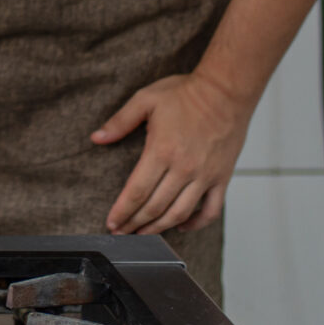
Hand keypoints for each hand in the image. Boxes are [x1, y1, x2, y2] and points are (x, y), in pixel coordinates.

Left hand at [92, 71, 252, 235]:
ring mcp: (204, 176)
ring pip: (179, 213)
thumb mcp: (146, 100)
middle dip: (135, 224)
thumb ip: (119, 121)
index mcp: (162, 151)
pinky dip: (195, 223)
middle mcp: (183, 168)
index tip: (111, 223)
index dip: (122, 211)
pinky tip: (181, 226)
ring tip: (144, 234)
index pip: (137, 192)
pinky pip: (210, 210)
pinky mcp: (222, 178)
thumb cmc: (186, 93)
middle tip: (122, 233)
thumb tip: (97, 138)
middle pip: (155, 207)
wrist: (226, 91)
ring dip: (159, 228)